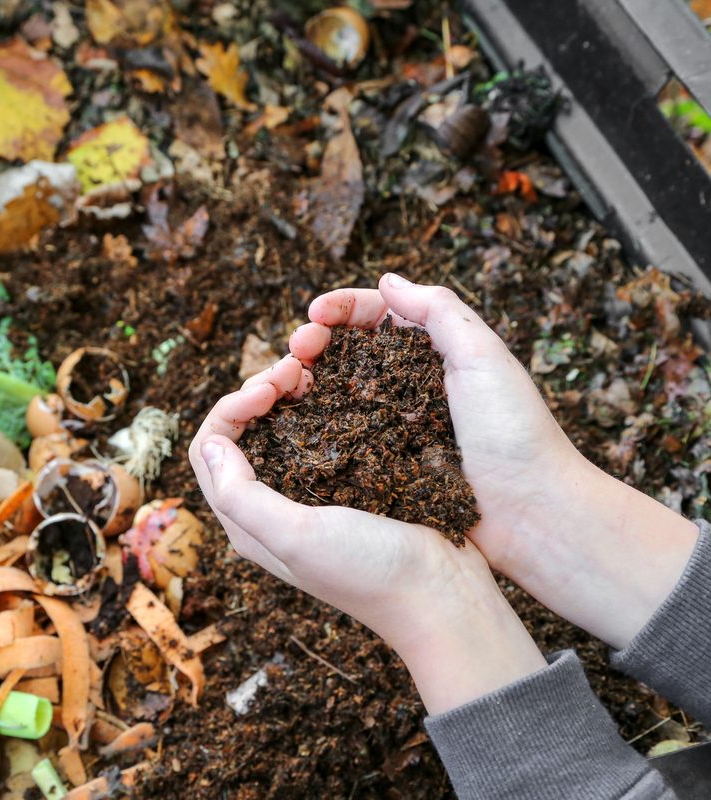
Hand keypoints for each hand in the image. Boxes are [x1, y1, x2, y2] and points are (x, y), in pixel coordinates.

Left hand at [188, 357, 545, 713]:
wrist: (441, 594)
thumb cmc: (368, 571)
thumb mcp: (296, 536)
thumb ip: (241, 496)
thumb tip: (210, 444)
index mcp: (248, 522)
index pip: (210, 449)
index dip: (230, 408)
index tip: (269, 389)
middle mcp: (272, 506)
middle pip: (242, 432)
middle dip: (258, 391)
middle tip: (295, 368)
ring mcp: (311, 492)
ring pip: (280, 427)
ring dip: (288, 393)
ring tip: (313, 369)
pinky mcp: (348, 482)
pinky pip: (321, 432)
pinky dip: (322, 404)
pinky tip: (341, 388)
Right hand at [290, 274, 698, 648]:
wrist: (531, 514)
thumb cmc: (515, 433)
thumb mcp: (483, 356)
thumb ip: (439, 311)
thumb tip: (388, 280)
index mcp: (436, 352)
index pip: (378, 315)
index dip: (342, 309)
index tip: (314, 314)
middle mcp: (410, 385)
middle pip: (349, 350)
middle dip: (316, 341)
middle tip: (296, 349)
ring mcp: (394, 426)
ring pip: (338, 391)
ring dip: (308, 379)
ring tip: (286, 381)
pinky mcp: (384, 465)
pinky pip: (342, 437)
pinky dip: (315, 423)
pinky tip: (295, 420)